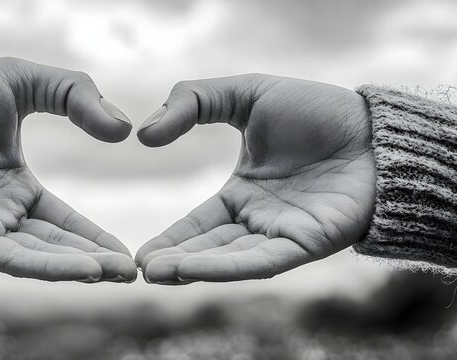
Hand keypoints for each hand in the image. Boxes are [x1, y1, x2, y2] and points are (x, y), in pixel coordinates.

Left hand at [0, 57, 136, 281]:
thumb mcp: (18, 81)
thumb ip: (72, 92)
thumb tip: (121, 129)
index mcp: (16, 188)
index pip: (65, 221)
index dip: (96, 237)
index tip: (127, 250)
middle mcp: (3, 215)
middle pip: (59, 246)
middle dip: (98, 261)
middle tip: (134, 274)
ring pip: (41, 257)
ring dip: (82, 268)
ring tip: (121, 274)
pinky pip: (14, 259)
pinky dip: (50, 267)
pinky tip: (85, 270)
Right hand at [136, 74, 375, 283]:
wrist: (374, 124)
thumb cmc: (315, 111)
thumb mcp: (245, 94)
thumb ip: (193, 101)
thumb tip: (145, 133)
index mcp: (244, 195)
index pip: (199, 224)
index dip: (172, 239)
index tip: (141, 253)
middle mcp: (260, 221)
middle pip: (209, 248)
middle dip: (174, 261)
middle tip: (137, 270)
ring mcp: (283, 235)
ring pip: (231, 259)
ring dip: (194, 268)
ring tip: (156, 274)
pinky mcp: (307, 244)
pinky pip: (262, 260)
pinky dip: (228, 266)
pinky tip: (195, 269)